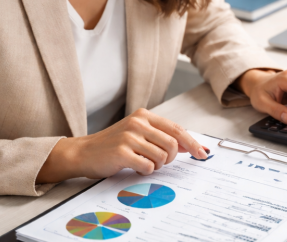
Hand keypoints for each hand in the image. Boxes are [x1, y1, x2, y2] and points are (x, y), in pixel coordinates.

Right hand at [37, 108, 207, 183]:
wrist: (83, 152)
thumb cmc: (113, 145)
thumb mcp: (138, 134)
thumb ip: (161, 137)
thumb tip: (190, 146)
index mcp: (144, 115)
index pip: (176, 129)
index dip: (192, 143)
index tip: (203, 153)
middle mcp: (138, 122)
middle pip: (173, 145)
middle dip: (169, 159)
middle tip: (158, 162)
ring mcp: (129, 136)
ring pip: (162, 157)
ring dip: (156, 165)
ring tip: (142, 162)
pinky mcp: (122, 152)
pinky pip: (148, 166)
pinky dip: (145, 171)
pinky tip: (134, 167)